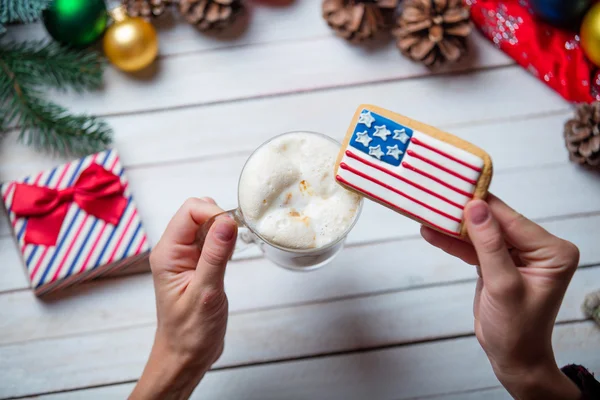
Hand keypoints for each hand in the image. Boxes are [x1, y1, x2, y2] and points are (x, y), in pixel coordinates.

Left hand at [130, 198, 237, 399]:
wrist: (185, 357)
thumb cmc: (190, 333)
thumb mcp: (206, 293)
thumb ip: (215, 255)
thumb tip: (227, 221)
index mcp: (167, 254)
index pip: (189, 211)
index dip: (213, 212)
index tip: (233, 227)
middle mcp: (174, 251)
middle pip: (197, 213)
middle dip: (220, 218)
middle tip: (236, 239)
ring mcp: (185, 257)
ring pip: (206, 225)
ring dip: (223, 230)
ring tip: (234, 250)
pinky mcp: (198, 265)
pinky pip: (212, 241)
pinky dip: (225, 242)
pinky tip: (231, 256)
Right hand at [421, 195, 580, 399]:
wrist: (512, 358)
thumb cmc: (517, 330)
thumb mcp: (503, 286)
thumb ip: (489, 245)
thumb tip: (476, 207)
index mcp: (553, 251)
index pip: (512, 220)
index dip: (483, 205)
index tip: (455, 187)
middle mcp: (538, 248)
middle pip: (495, 223)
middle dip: (465, 215)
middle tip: (437, 198)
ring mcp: (518, 254)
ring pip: (482, 233)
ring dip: (455, 227)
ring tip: (428, 213)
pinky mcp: (498, 262)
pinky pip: (475, 247)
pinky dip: (454, 242)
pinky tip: (433, 232)